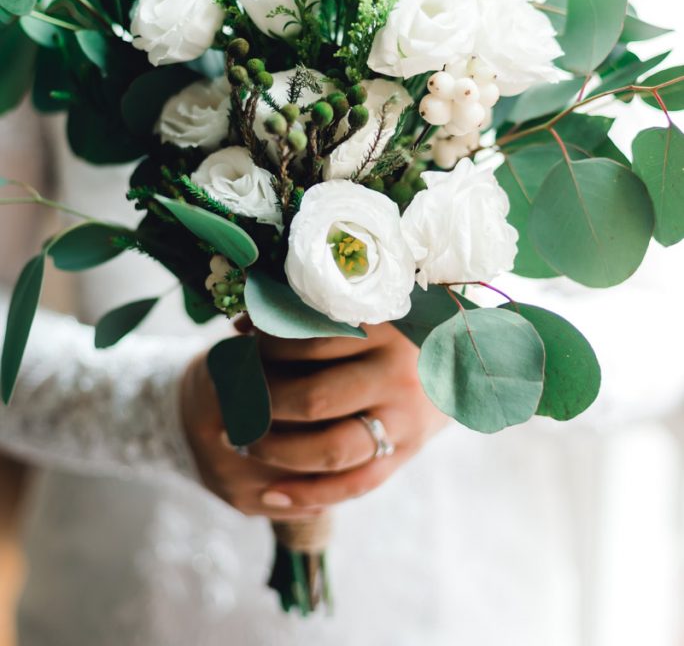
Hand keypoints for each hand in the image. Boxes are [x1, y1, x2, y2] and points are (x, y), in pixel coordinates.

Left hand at [181, 322, 448, 518]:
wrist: (462, 358)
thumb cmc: (395, 327)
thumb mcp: (362, 309)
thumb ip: (307, 312)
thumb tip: (242, 324)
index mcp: (381, 327)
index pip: (306, 343)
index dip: (263, 350)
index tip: (240, 350)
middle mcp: (396, 374)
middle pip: (315, 400)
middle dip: (264, 408)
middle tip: (234, 406)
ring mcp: (404, 418)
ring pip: (331, 449)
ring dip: (279, 452)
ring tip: (245, 443)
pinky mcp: (407, 452)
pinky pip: (354, 485)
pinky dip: (309, 494)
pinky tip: (272, 495)